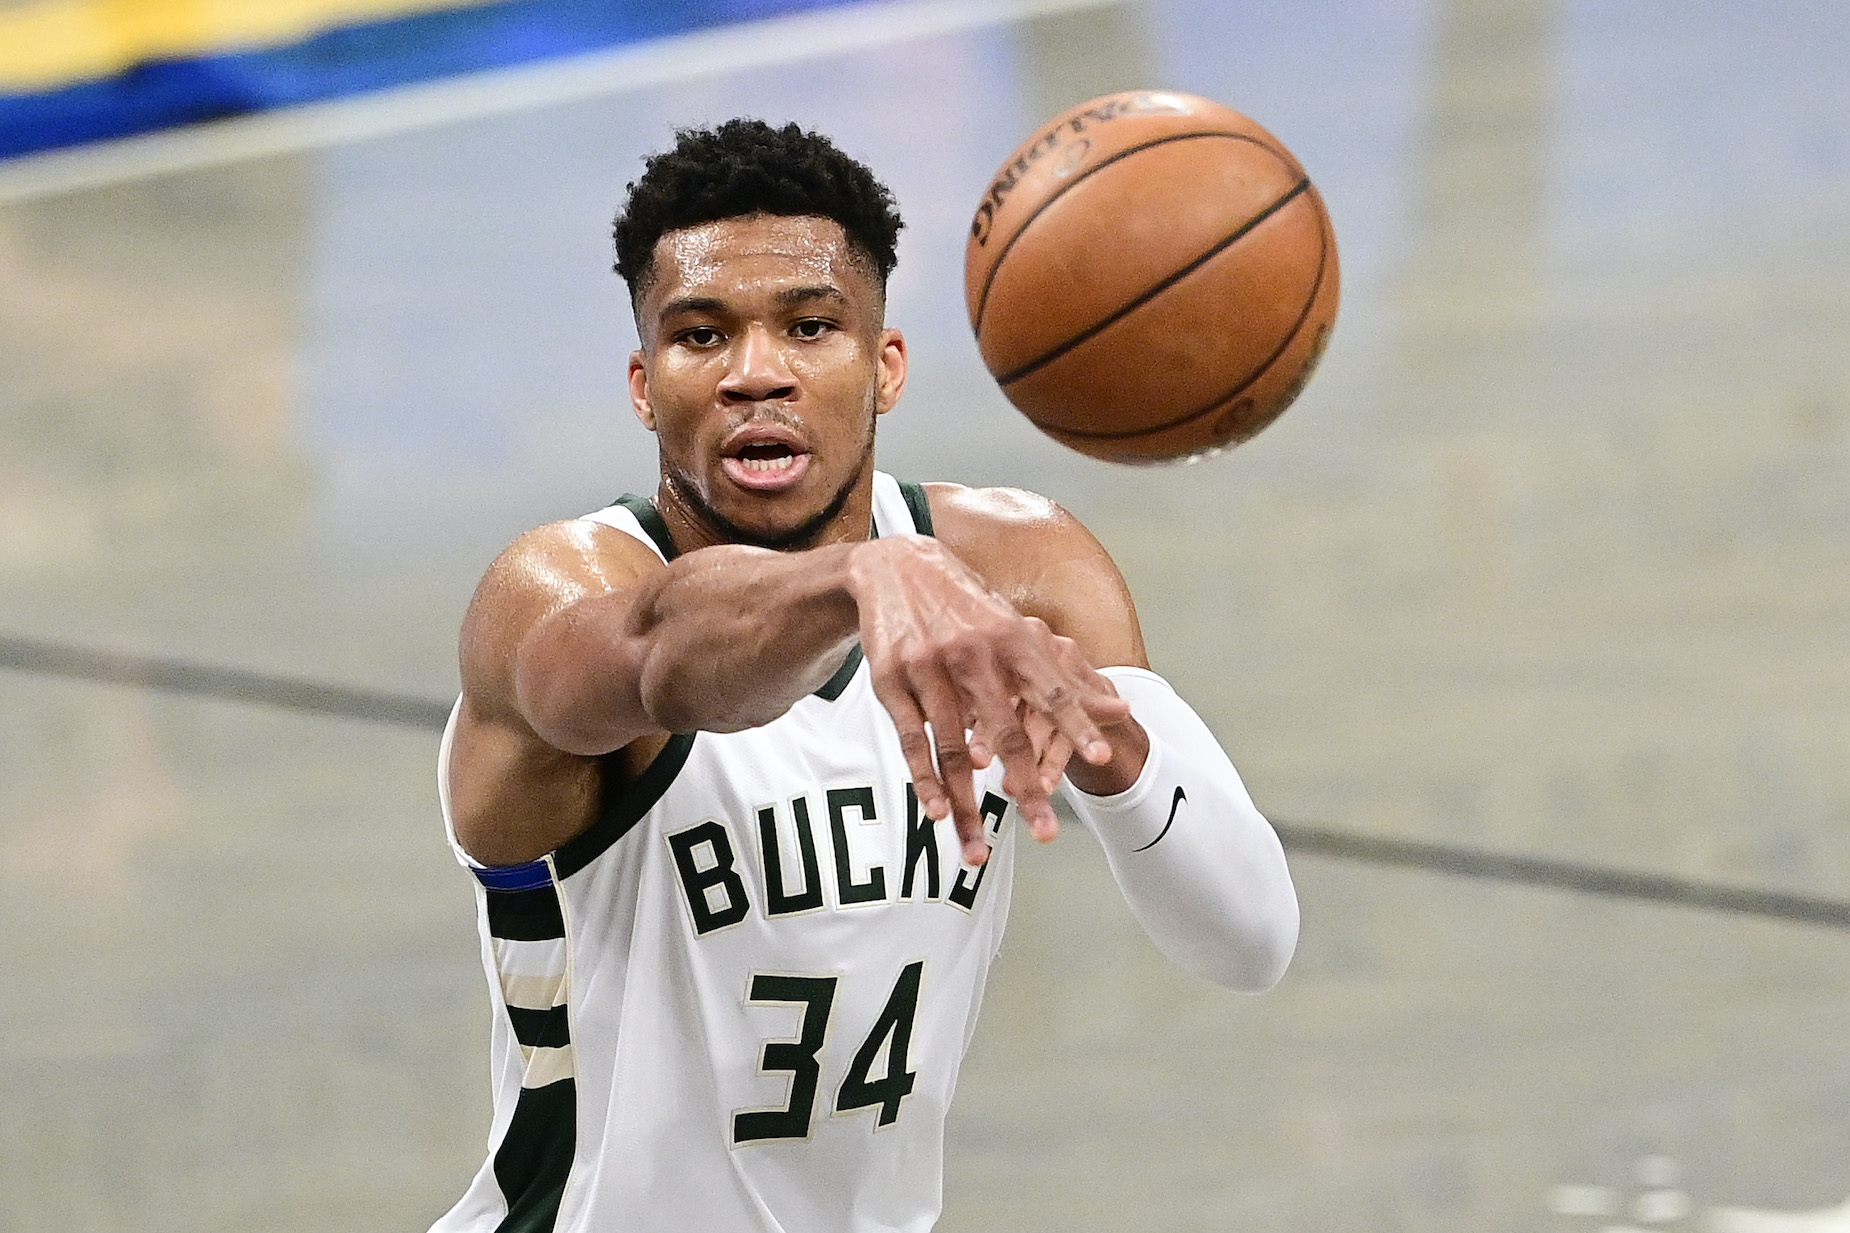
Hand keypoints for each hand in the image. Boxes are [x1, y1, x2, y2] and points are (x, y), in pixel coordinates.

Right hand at [849, 536, 1130, 863]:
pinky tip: (939, 812)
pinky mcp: (891, 681)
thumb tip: (1122, 709)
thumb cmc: (970, 609)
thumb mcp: (1017, 632)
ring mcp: (928, 668)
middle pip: (1004, 732)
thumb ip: (1067, 676)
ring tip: (977, 852)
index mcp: (1013, 637)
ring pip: (951, 749)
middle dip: (1026, 787)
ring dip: (966, 805)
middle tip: (1047, 833)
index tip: (1101, 758)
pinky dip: (926, 780)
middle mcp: (973, 652)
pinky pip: (911, 741)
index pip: (1052, 689)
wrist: (895, 568)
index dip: (1077, 724)